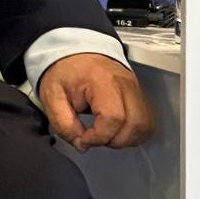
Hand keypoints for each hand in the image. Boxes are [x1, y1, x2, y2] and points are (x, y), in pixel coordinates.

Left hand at [37, 52, 153, 151]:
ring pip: (145, 125)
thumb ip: (64, 124)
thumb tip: (81, 144)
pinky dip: (135, 133)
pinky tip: (118, 132)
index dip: (99, 136)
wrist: (73, 53)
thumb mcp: (52, 96)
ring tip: (105, 135)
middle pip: (135, 124)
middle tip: (94, 137)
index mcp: (101, 80)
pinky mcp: (139, 94)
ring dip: (127, 139)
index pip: (113, 117)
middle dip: (114, 140)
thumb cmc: (64, 70)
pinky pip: (147, 121)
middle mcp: (124, 83)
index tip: (83, 139)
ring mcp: (135, 88)